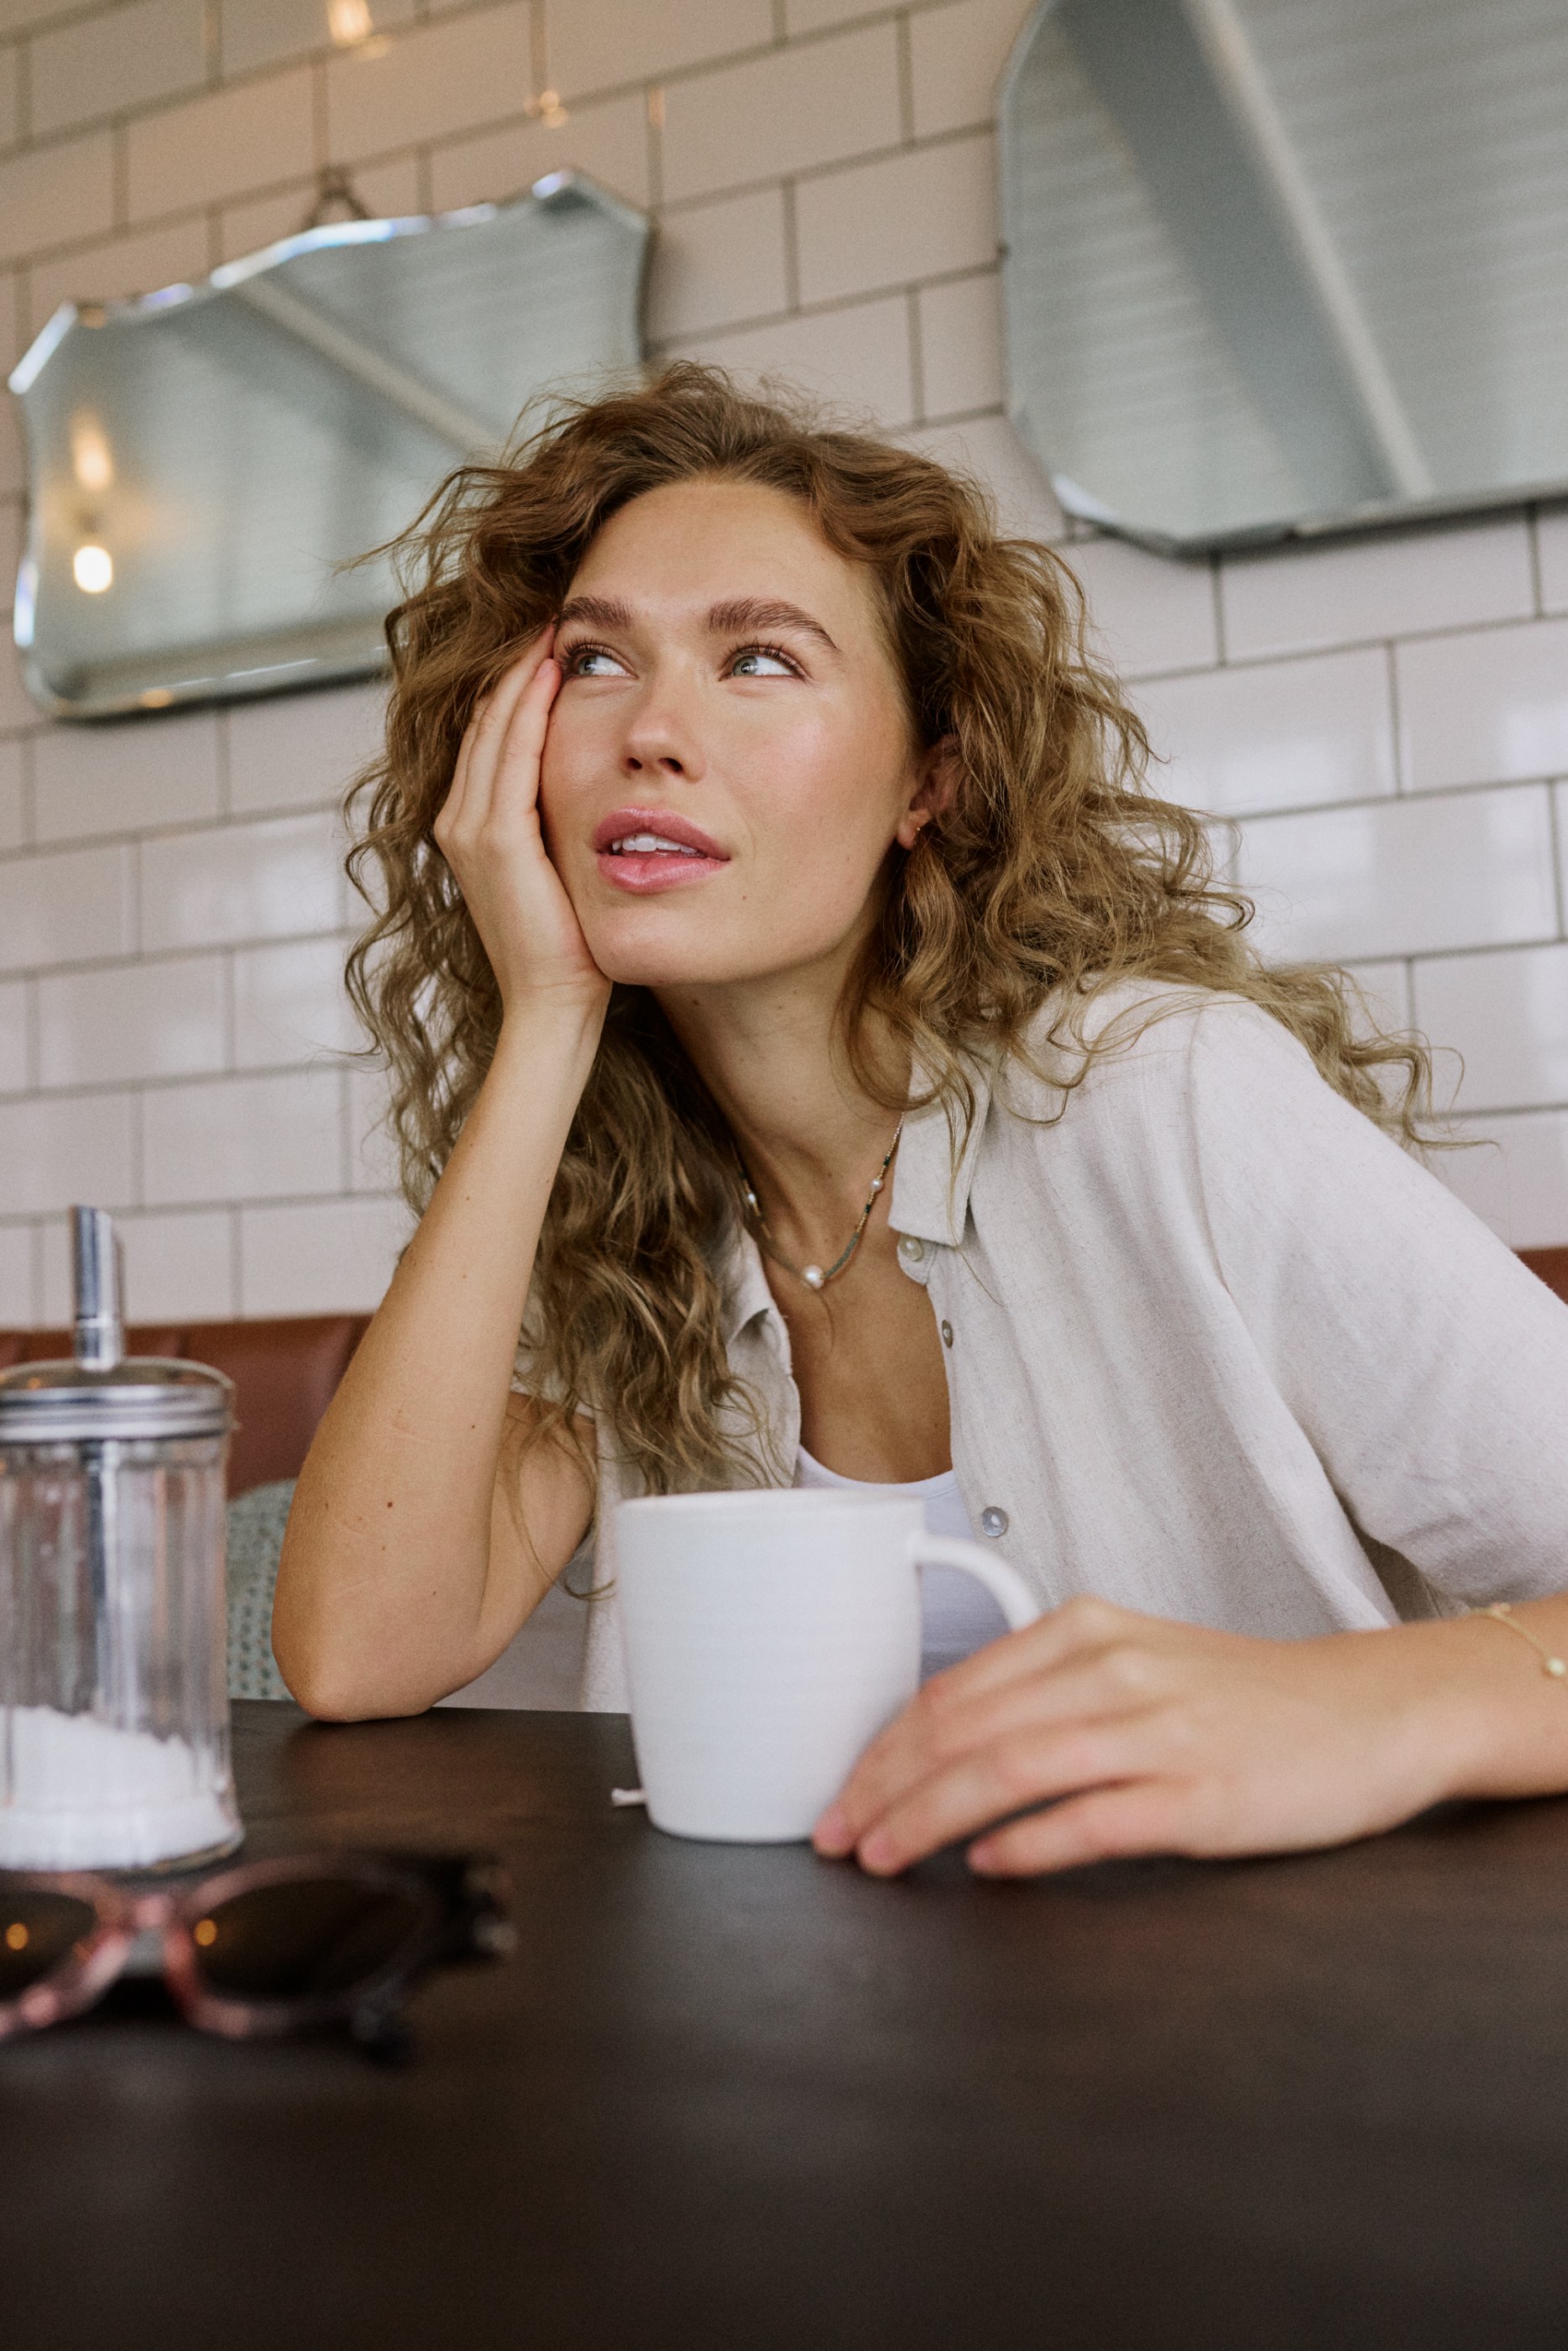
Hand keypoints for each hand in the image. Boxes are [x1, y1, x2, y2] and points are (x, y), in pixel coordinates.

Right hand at [433, 631, 609, 1017]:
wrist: (553, 1002)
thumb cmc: (569, 947)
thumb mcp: (560, 869)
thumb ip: (559, 824)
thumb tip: (595, 787)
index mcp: (470, 826)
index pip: (490, 735)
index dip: (516, 686)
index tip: (552, 644)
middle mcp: (459, 820)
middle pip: (485, 719)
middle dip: (517, 667)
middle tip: (552, 618)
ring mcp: (470, 829)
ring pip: (493, 727)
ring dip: (521, 673)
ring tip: (553, 629)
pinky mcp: (493, 839)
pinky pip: (509, 756)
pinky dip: (528, 710)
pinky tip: (552, 674)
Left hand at [813, 1597, 1480, 1877]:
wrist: (1369, 1712)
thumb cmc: (1246, 1699)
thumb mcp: (1134, 1664)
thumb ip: (1045, 1694)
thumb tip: (947, 1751)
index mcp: (1083, 1631)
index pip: (950, 1691)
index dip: (881, 1750)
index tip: (842, 1796)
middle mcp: (1110, 1671)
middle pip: (962, 1731)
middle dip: (884, 1791)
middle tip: (841, 1840)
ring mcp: (1154, 1732)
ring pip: (1007, 1772)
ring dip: (930, 1821)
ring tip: (887, 1858)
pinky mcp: (1198, 1794)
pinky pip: (1090, 1821)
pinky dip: (1027, 1847)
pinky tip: (989, 1869)